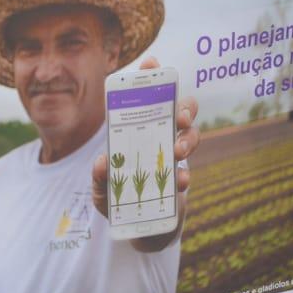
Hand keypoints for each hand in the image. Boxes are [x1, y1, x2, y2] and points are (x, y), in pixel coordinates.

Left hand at [91, 56, 200, 219]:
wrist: (138, 230)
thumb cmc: (117, 200)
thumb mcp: (101, 190)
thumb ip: (99, 179)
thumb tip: (103, 163)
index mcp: (137, 130)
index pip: (147, 98)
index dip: (151, 77)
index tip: (152, 62)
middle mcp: (159, 137)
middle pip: (181, 108)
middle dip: (184, 106)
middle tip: (178, 117)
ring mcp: (174, 157)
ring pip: (192, 133)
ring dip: (189, 138)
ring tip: (178, 151)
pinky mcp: (182, 180)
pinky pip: (189, 169)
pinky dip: (185, 174)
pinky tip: (178, 182)